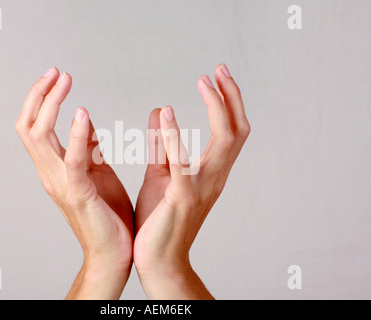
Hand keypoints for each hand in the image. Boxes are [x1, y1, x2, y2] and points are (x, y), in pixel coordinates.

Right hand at [15, 67, 133, 298]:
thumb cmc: (107, 214)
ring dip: (51, 105)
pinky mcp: (78, 194)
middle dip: (40, 95)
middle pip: (28, 127)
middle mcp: (50, 173)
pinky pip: (71, 161)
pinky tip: (82, 114)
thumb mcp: (97, 172)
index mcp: (55, 167)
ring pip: (39, 138)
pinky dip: (75, 136)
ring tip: (64, 80)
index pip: (35, 126)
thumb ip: (87, 148)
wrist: (114, 252)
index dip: (42, 99)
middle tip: (57, 72)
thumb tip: (85, 121)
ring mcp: (60, 184)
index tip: (58, 76)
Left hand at [134, 64, 249, 298]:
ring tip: (205, 81)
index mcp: (211, 172)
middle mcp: (214, 178)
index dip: (229, 103)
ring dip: (217, 109)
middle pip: (236, 132)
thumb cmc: (160, 219)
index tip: (217, 77)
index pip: (231, 132)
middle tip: (219, 70)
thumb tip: (161, 112)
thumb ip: (163, 146)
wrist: (158, 259)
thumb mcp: (162, 174)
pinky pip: (183, 165)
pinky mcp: (181, 199)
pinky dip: (177, 138)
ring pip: (223, 143)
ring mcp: (201, 189)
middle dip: (231, 98)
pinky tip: (166, 115)